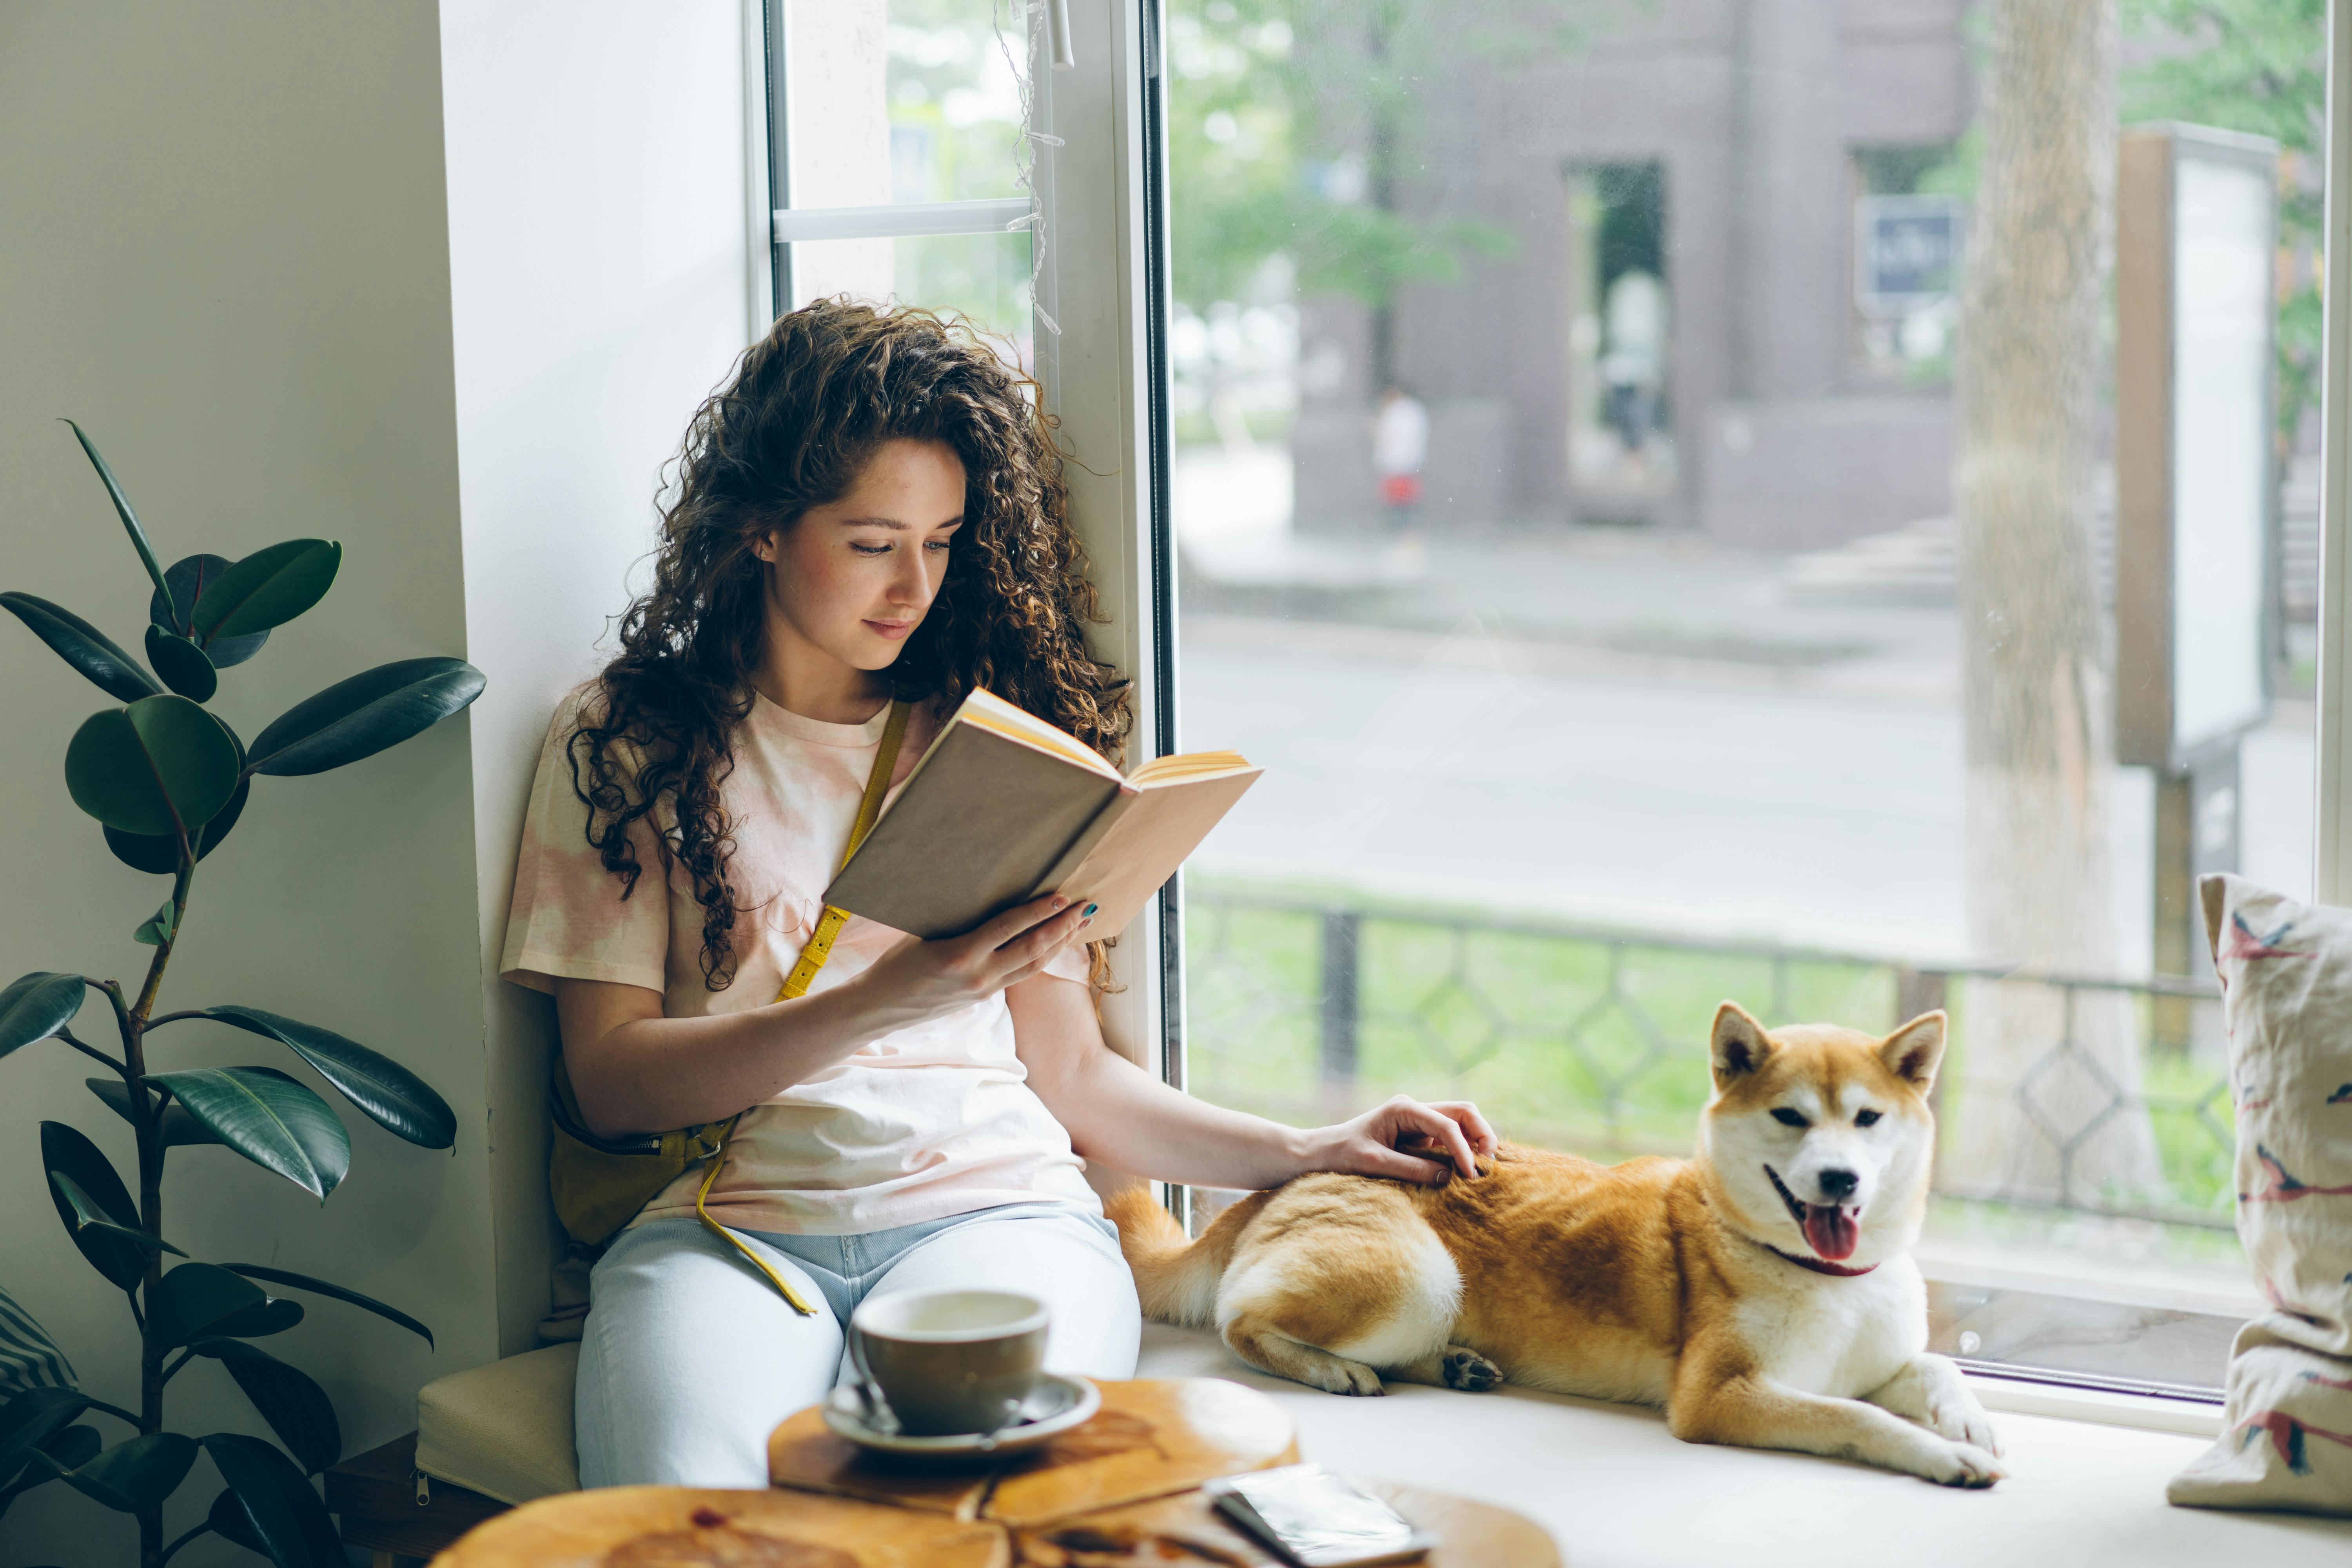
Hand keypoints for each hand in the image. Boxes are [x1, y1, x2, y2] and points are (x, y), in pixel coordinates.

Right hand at [849, 894, 1089, 1030]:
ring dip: (1059, 943)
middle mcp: (978, 975)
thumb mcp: (925, 934)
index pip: (1009, 928)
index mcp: (959, 954)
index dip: (1038, 911)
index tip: (1062, 896)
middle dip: (1062, 926)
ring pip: (1033, 965)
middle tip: (1086, 906)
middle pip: (1032, 948)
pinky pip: (1021, 974)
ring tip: (1080, 924)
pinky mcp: (984, 996)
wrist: (880, 1007)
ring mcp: (984, 989)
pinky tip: (1054, 945)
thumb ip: (960, 920)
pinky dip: (1041, 957)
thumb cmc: (895, 964)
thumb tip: (991, 896)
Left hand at [1303, 1094, 1497, 1183]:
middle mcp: (1415, 1110)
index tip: (1470, 1176)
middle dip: (1481, 1135)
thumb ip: (1412, 1169)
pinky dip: (1463, 1152)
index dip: (1463, 1150)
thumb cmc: (1341, 1155)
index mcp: (1404, 1108)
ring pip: (1461, 1123)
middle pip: (1463, 1113)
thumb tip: (1449, 1177)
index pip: (1446, 1124)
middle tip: (1488, 1166)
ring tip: (1481, 1171)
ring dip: (1475, 1143)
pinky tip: (1467, 1172)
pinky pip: (1450, 1139)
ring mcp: (1419, 1122)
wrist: (1321, 1154)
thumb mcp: (1374, 1164)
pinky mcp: (1419, 1137)